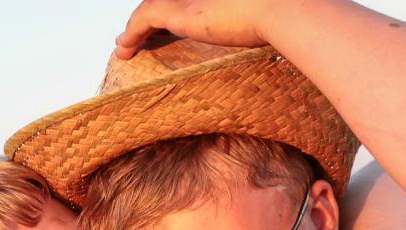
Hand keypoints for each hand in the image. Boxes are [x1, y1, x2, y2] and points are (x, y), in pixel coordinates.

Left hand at [115, 0, 270, 58]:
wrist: (281, 8)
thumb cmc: (281, 15)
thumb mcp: (258, 15)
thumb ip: (246, 18)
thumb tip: (257, 29)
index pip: (179, 2)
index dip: (165, 13)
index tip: (158, 36)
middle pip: (162, 1)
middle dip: (146, 19)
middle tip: (134, 39)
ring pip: (149, 8)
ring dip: (134, 29)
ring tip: (123, 48)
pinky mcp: (179, 11)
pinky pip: (144, 20)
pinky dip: (132, 33)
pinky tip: (123, 48)